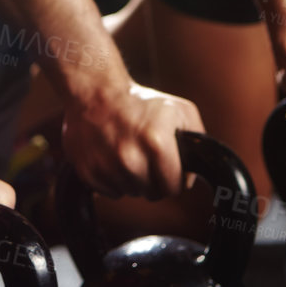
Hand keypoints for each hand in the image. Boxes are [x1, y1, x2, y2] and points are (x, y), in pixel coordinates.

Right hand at [61, 81, 203, 199]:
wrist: (95, 92)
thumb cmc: (139, 101)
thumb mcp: (180, 110)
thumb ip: (197, 139)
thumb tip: (197, 170)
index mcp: (156, 143)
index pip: (174, 188)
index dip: (175, 179)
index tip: (169, 167)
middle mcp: (130, 158)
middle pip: (153, 194)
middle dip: (154, 179)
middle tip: (146, 156)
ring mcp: (107, 166)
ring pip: (131, 193)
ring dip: (133, 179)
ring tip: (128, 152)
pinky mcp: (87, 171)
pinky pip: (109, 192)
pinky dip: (112, 178)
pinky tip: (111, 156)